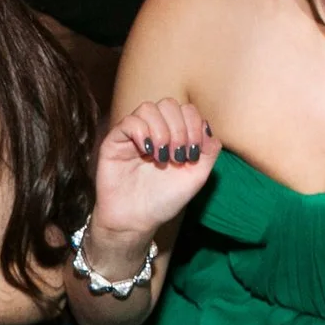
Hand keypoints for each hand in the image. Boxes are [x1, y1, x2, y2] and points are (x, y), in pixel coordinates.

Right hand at [92, 99, 218, 248]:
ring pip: (149, 108)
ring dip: (161, 132)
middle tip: (178, 156)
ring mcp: (134, 134)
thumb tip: (208, 128)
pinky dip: (142, 133)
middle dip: (179, 129)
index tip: (193, 154)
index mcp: (174, 135)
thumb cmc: (164, 200)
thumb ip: (209, 152)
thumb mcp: (196, 177)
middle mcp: (154, 130)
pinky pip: (129, 121)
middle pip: (169, 104)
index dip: (194, 126)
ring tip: (162, 157)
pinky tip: (147, 153)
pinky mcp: (115, 141)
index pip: (186, 110)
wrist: (137, 220)